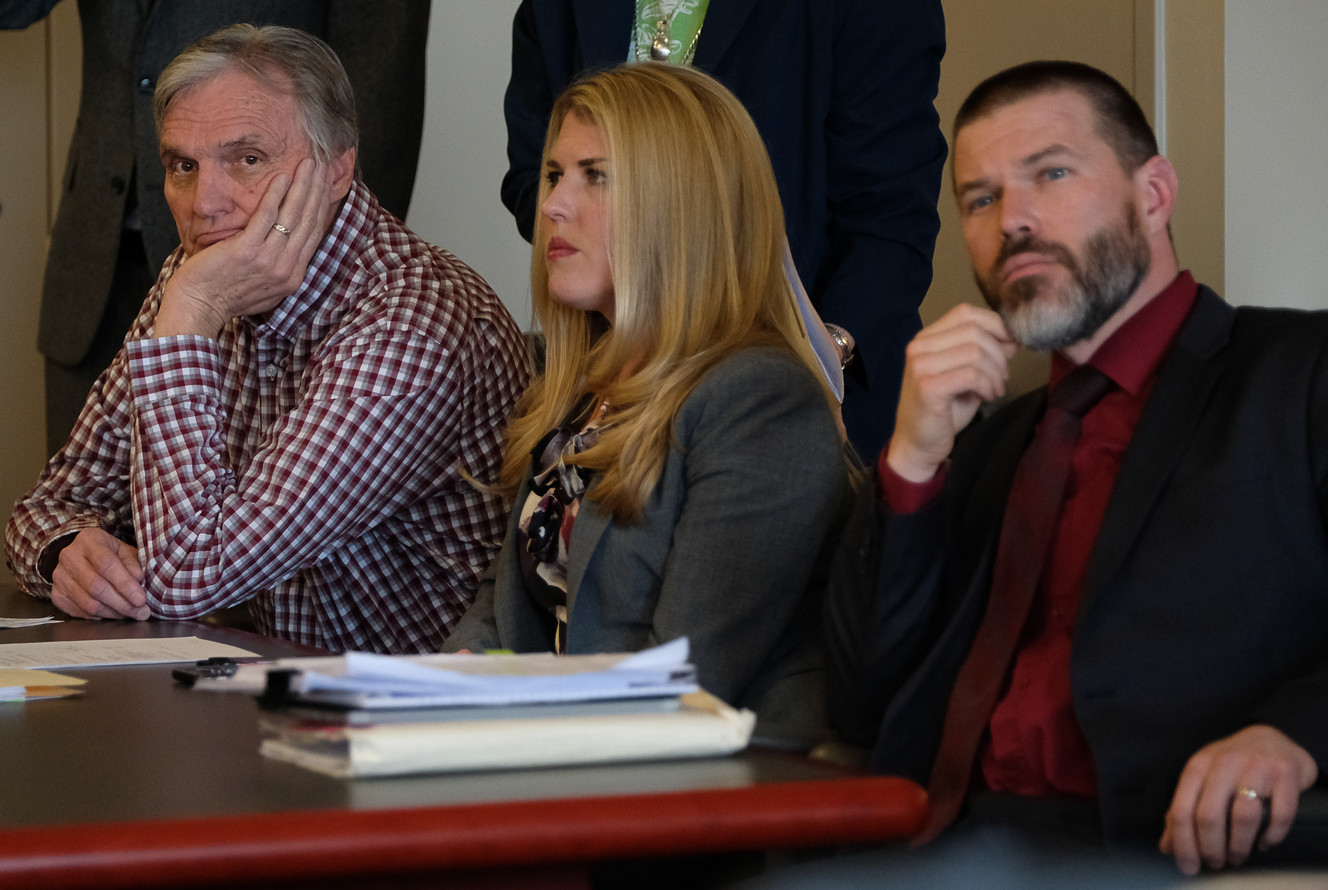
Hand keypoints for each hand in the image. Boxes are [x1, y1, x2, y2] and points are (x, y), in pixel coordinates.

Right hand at [50, 528, 148, 620]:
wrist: (78, 554)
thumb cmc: (107, 552)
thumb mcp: (123, 550)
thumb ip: (132, 564)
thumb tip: (138, 581)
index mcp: (89, 540)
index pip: (106, 564)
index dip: (125, 584)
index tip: (141, 599)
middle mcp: (69, 557)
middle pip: (96, 587)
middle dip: (122, 603)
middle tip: (141, 612)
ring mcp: (59, 577)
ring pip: (88, 603)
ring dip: (114, 613)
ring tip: (131, 614)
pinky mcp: (56, 595)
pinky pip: (80, 612)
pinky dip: (100, 616)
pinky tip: (113, 612)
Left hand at [154, 158, 334, 337]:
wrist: (199, 308)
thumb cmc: (222, 296)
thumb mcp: (261, 287)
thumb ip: (276, 266)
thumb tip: (284, 246)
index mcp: (292, 277)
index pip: (313, 234)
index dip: (321, 206)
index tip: (324, 185)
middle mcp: (286, 269)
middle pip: (309, 221)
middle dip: (318, 190)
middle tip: (323, 166)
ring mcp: (269, 260)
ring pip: (294, 216)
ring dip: (303, 186)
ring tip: (308, 164)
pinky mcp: (248, 250)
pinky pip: (268, 216)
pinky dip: (277, 194)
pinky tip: (282, 176)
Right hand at [886, 304, 1017, 481]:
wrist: (919, 445)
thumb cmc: (944, 410)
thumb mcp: (969, 375)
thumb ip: (986, 354)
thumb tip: (1013, 337)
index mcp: (926, 339)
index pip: (965, 312)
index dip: (995, 324)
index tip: (1011, 344)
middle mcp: (919, 347)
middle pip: (974, 331)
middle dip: (999, 354)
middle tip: (1002, 377)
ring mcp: (920, 366)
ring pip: (975, 352)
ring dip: (995, 373)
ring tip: (995, 389)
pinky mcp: (927, 387)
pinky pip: (971, 374)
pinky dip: (987, 385)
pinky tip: (987, 396)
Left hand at [1160, 724, 1318, 874]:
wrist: (1273, 739)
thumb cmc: (1232, 766)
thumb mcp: (1202, 779)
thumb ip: (1183, 811)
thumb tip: (1168, 846)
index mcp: (1198, 766)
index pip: (1181, 811)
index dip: (1183, 844)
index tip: (1190, 866)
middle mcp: (1224, 763)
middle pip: (1209, 816)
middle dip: (1211, 849)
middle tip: (1216, 863)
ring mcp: (1256, 767)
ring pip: (1242, 816)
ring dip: (1238, 846)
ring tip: (1237, 857)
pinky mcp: (1285, 774)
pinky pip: (1280, 814)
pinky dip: (1272, 835)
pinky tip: (1265, 843)